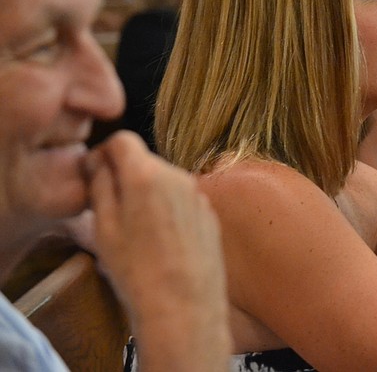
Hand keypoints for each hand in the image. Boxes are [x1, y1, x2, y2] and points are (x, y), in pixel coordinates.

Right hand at [86, 132, 229, 350]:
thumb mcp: (103, 228)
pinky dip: (168, 211)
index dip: (104, 153)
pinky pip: (182, 201)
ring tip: (136, 232)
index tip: (95, 174)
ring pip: (165, 182)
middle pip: (145, 161)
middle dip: (126, 177)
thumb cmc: (138, 272)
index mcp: (147, 175)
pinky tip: (160, 242)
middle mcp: (178, 176)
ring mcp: (198, 195)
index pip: (123, 140)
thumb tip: (99, 164)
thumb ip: (101, 187)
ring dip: (148, 195)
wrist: (184, 307)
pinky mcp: (210, 214)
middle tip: (110, 209)